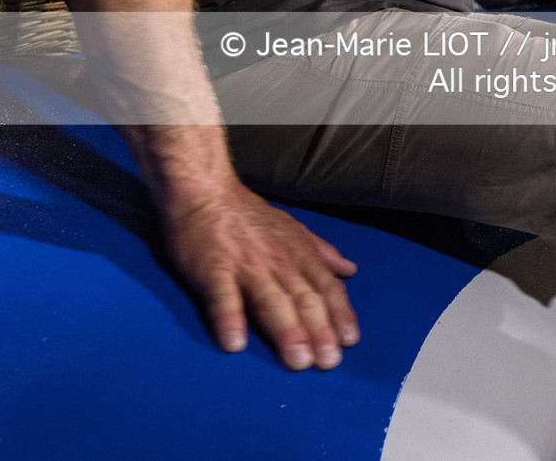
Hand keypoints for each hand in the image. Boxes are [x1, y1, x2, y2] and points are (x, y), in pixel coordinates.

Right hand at [162, 178, 357, 369]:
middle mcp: (278, 262)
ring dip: (286, 331)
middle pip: (304, 299)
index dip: (339, 314)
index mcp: (298, 254)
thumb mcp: (293, 229)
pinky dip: (229, 319)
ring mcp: (246, 266)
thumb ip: (321, 252)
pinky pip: (222, 297)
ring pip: (271, 301)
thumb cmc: (249, 215)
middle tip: (329, 363)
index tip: (350, 341)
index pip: (326, 287)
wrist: (206, 192)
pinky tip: (235, 343)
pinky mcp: (212, 269)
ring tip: (298, 360)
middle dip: (320, 331)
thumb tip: (350, 271)